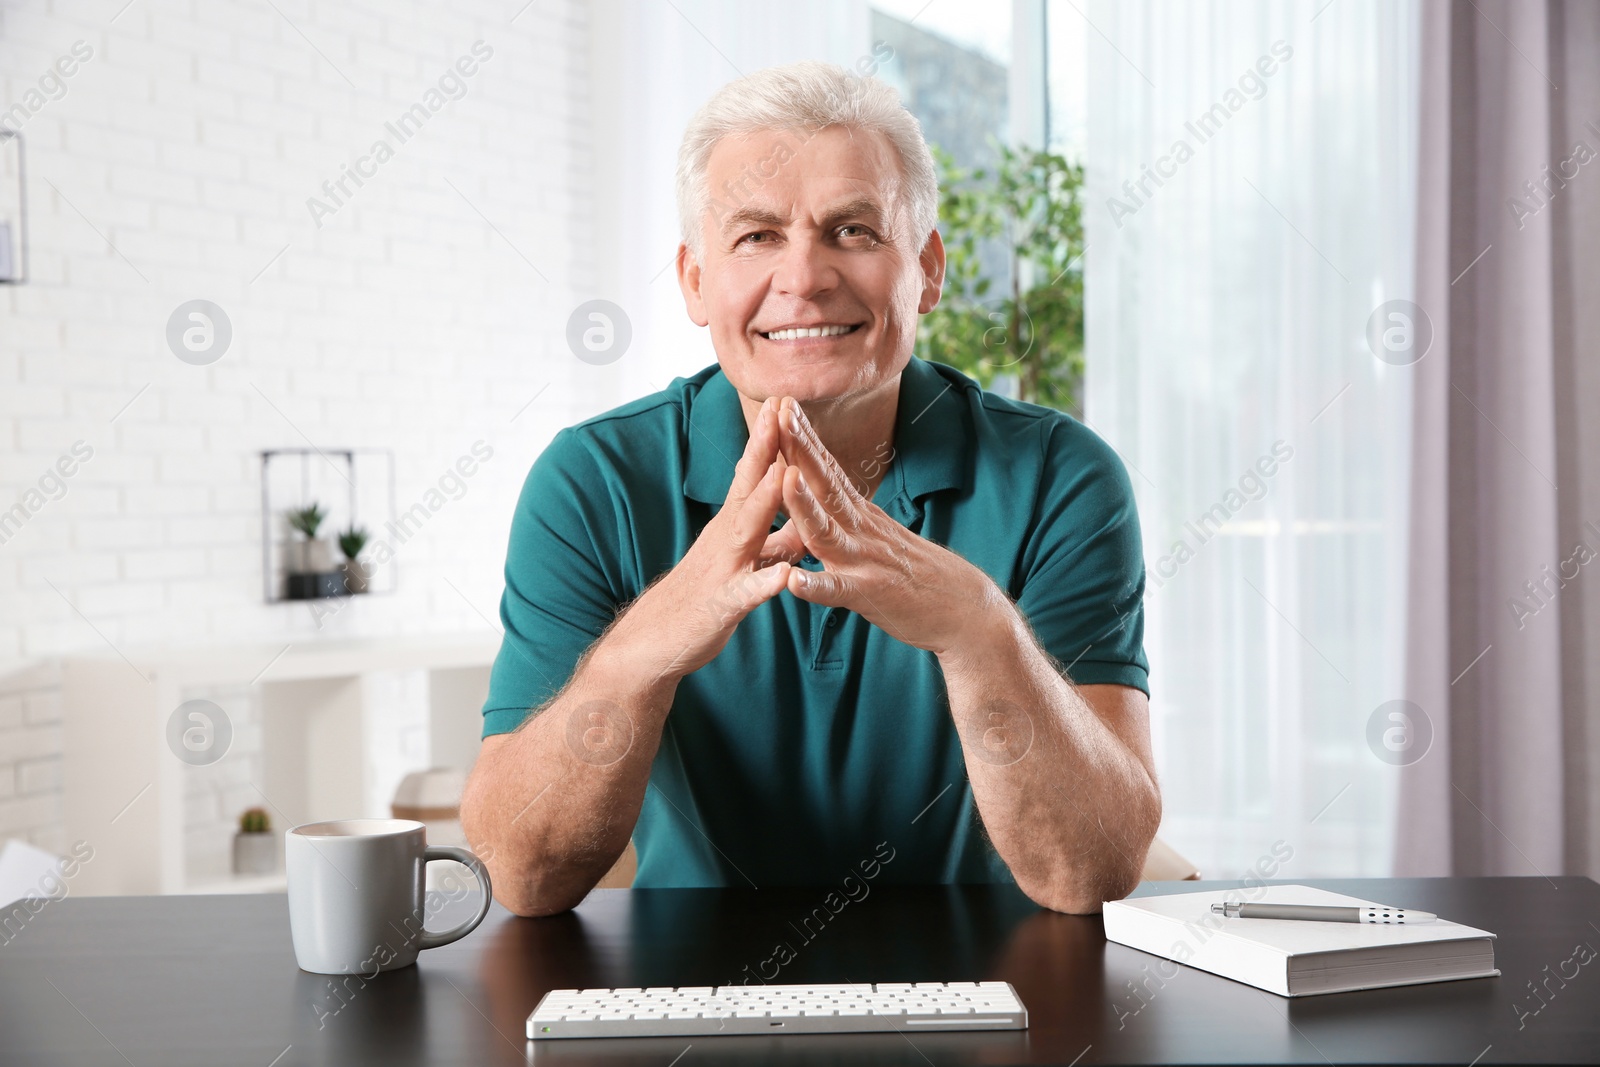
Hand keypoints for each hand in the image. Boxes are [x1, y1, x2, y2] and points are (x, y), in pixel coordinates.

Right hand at [610, 397, 794, 681]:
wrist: (655, 642)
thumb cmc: (703, 597)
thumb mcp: (742, 562)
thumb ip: (773, 542)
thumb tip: (803, 523)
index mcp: (732, 526)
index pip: (753, 474)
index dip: (770, 439)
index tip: (785, 401)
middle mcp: (725, 538)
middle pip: (748, 487)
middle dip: (766, 449)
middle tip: (782, 410)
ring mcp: (722, 569)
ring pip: (747, 531)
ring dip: (765, 503)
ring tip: (782, 475)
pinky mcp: (720, 606)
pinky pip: (745, 594)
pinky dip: (764, 584)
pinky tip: (784, 576)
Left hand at [769, 397, 1003, 656]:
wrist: (966, 611)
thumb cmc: (917, 577)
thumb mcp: (878, 536)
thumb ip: (847, 516)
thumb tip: (820, 489)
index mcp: (860, 515)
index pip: (828, 470)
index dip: (804, 438)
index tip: (782, 402)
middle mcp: (861, 530)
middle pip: (825, 485)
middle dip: (800, 449)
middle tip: (779, 410)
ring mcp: (866, 561)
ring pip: (827, 531)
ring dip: (805, 505)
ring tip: (784, 476)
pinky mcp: (872, 596)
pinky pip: (840, 592)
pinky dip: (817, 586)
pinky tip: (795, 581)